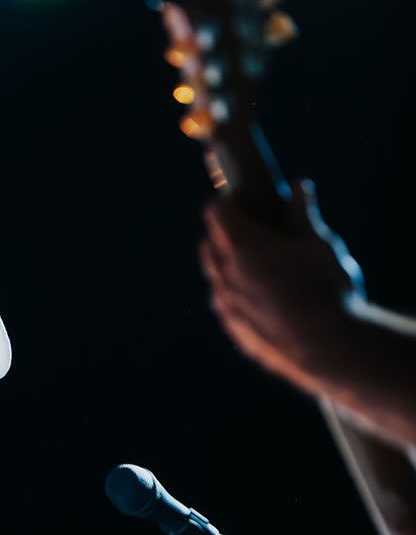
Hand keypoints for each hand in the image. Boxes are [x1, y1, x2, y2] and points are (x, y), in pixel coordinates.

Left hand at [198, 179, 363, 397]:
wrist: (326, 347)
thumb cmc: (325, 288)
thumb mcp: (319, 244)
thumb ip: (302, 216)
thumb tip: (297, 187)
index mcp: (243, 246)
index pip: (217, 213)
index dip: (228, 203)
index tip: (241, 200)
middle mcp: (226, 276)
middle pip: (209, 245)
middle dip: (222, 233)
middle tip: (246, 228)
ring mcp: (227, 307)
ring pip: (214, 278)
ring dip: (225, 266)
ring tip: (252, 264)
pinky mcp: (236, 332)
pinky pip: (226, 307)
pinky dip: (234, 296)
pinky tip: (256, 297)